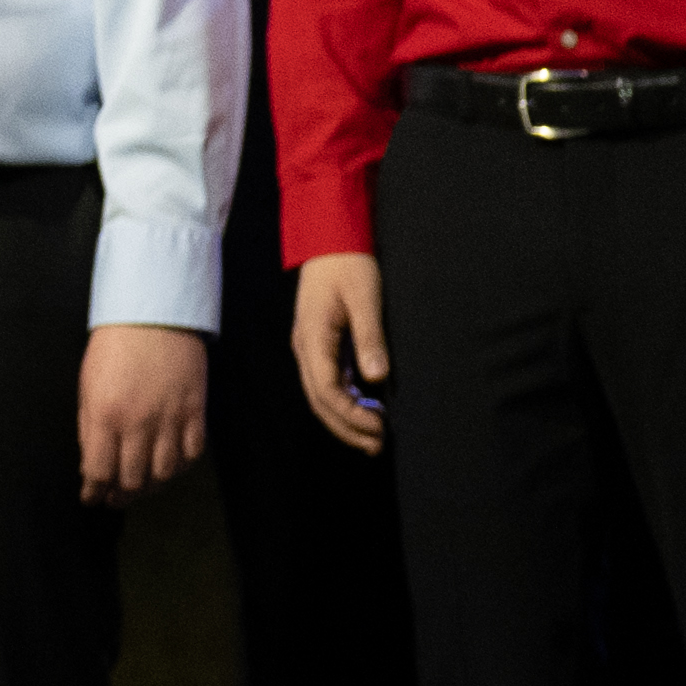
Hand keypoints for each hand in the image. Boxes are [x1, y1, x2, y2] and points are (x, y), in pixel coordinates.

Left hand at [76, 324, 210, 503]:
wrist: (153, 316)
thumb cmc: (114, 346)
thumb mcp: (86, 384)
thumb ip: (88, 426)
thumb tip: (90, 462)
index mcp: (104, 414)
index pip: (99, 470)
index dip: (94, 491)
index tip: (92, 499)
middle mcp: (138, 422)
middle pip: (132, 478)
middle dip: (121, 495)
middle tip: (116, 499)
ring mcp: (169, 419)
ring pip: (164, 473)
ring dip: (151, 486)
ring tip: (141, 487)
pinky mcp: (195, 412)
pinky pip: (192, 454)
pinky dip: (181, 467)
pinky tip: (170, 467)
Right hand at [292, 254, 392, 455]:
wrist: (330, 240)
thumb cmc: (349, 266)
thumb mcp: (365, 298)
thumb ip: (369, 337)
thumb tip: (376, 377)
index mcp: (313, 338)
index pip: (326, 390)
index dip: (351, 415)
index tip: (380, 426)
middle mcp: (305, 347)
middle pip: (319, 400)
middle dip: (346, 427)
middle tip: (378, 445)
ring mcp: (309, 347)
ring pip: (320, 395)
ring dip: (344, 419)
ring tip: (372, 437)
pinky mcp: (318, 344)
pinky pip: (326, 382)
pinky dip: (343, 402)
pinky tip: (364, 409)